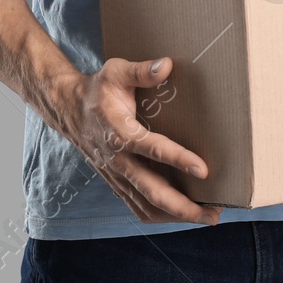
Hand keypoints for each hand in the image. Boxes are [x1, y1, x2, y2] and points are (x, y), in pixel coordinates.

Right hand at [56, 56, 220, 225]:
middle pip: (151, 190)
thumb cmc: (98, 89)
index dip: (178, 159)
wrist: (68, 110)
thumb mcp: (116, 72)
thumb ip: (141, 71)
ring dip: (176, 215)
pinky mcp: (117, 181)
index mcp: (119, 132)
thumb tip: (166, 65)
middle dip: (183, 206)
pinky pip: (137, 206)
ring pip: (146, 205)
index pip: (152, 148)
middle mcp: (118, 159)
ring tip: (206, 217)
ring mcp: (116, 175)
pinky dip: (159, 216)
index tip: (203, 169)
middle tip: (213, 214)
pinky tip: (181, 217)